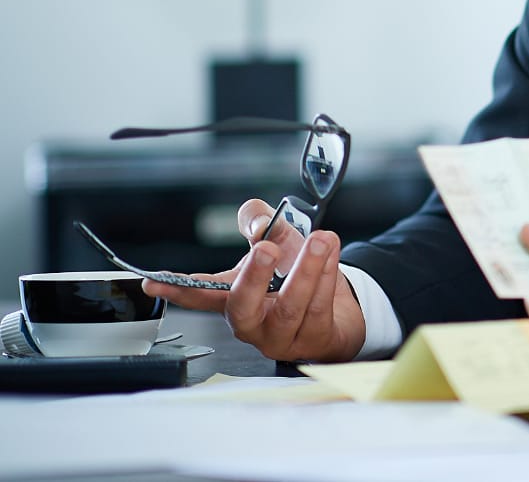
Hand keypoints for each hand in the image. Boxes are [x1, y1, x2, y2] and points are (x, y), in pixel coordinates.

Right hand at [141, 199, 365, 362]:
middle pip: (242, 307)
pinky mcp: (313, 341)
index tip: (153, 283)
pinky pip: (318, 310)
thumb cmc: (298, 275)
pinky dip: (327, 277)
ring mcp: (281, 336)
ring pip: (290, 307)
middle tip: (266, 249)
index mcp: (235, 297)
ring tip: (319, 240)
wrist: (341, 308)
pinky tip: (330, 254)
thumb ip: (262, 222)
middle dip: (253, 277)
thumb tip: (258, 221)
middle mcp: (253, 322)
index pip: (200, 294)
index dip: (177, 289)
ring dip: (305, 270)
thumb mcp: (278, 239)